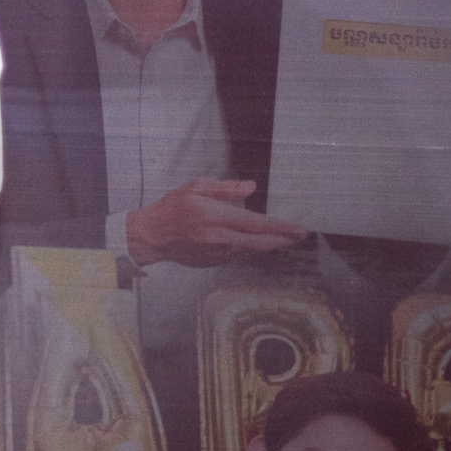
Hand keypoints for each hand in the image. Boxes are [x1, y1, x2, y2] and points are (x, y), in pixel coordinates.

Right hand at [124, 178, 306, 267]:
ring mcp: (216, 253)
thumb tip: (251, 187)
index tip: (299, 229)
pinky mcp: (213, 262)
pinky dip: (243, 245)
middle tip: (299, 236)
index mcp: (214, 216)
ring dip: (262, 242)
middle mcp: (218, 237)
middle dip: (282, 239)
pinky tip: (238, 237)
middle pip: (259, 242)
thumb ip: (225, 187)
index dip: (280, 228)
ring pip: (249, 249)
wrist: (151, 236)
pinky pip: (236, 253)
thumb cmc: (171, 208)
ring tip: (271, 233)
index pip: (255, 223)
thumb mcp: (195, 187)